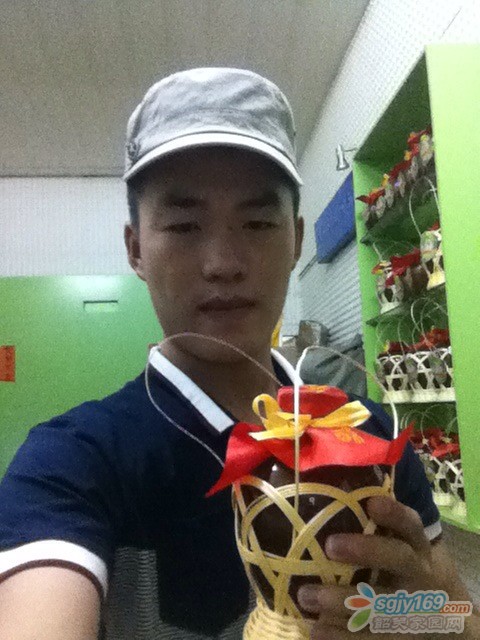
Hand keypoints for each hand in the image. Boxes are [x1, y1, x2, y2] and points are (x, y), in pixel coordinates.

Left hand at [297, 495, 474, 638]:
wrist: (444, 618)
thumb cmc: (406, 568)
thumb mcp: (402, 545)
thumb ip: (374, 526)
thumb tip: (324, 491)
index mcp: (417, 546)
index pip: (410, 524)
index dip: (393, 513)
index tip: (372, 503)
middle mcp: (418, 573)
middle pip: (398, 558)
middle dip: (366, 551)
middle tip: (331, 545)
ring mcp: (412, 607)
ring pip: (382, 604)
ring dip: (342, 601)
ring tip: (306, 595)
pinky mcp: (402, 637)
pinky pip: (374, 639)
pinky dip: (343, 637)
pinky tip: (316, 631)